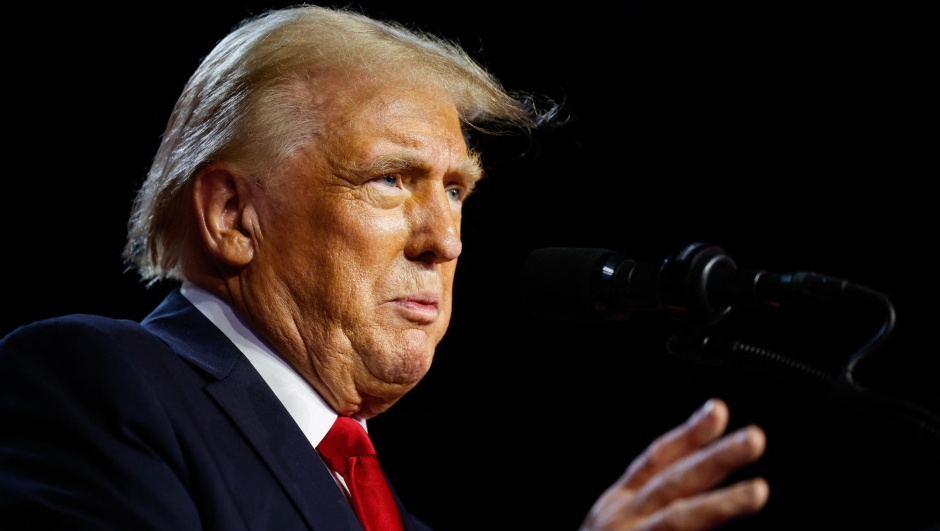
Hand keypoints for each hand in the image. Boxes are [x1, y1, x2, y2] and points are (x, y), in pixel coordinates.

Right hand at [580, 399, 767, 530]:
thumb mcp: (620, 524)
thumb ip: (655, 501)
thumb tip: (702, 471)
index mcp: (618, 505)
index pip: (657, 461)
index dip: (688, 435)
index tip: (719, 411)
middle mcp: (622, 521)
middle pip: (674, 483)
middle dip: (714, 459)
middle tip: (753, 439)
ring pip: (680, 520)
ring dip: (720, 505)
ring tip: (758, 492)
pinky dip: (710, 521)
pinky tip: (740, 518)